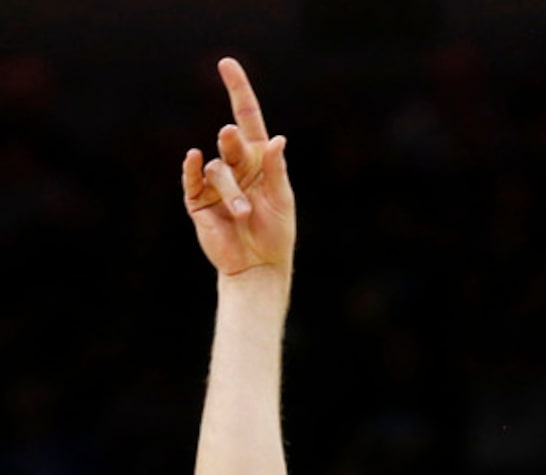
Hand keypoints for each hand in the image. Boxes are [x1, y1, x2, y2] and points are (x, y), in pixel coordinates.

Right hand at [182, 57, 293, 277]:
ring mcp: (215, 184)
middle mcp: (236, 167)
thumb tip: (278, 140)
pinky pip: (192, 179)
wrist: (257, 269)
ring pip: (217, 169)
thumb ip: (276, 171)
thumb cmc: (276, 235)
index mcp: (258, 160)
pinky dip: (192, 168)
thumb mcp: (282, 201)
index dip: (238, 90)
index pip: (247, 118)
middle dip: (231, 138)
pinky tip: (193, 158)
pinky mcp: (198, 202)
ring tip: (244, 215)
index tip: (226, 64)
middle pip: (230, 140)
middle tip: (230, 135)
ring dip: (231, 191)